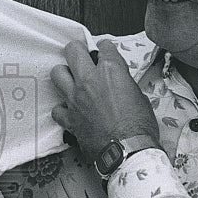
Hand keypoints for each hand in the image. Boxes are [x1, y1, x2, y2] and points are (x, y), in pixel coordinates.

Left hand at [51, 39, 160, 163]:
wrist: (128, 150)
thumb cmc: (140, 126)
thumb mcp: (139, 96)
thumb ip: (124, 84)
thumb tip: (119, 83)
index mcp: (111, 71)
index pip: (103, 47)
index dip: (104, 48)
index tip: (103, 51)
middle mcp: (89, 80)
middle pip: (73, 51)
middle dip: (77, 50)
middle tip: (81, 56)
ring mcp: (76, 98)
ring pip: (57, 73)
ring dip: (64, 75)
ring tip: (71, 80)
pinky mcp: (69, 118)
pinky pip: (57, 108)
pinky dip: (62, 108)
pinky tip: (70, 110)